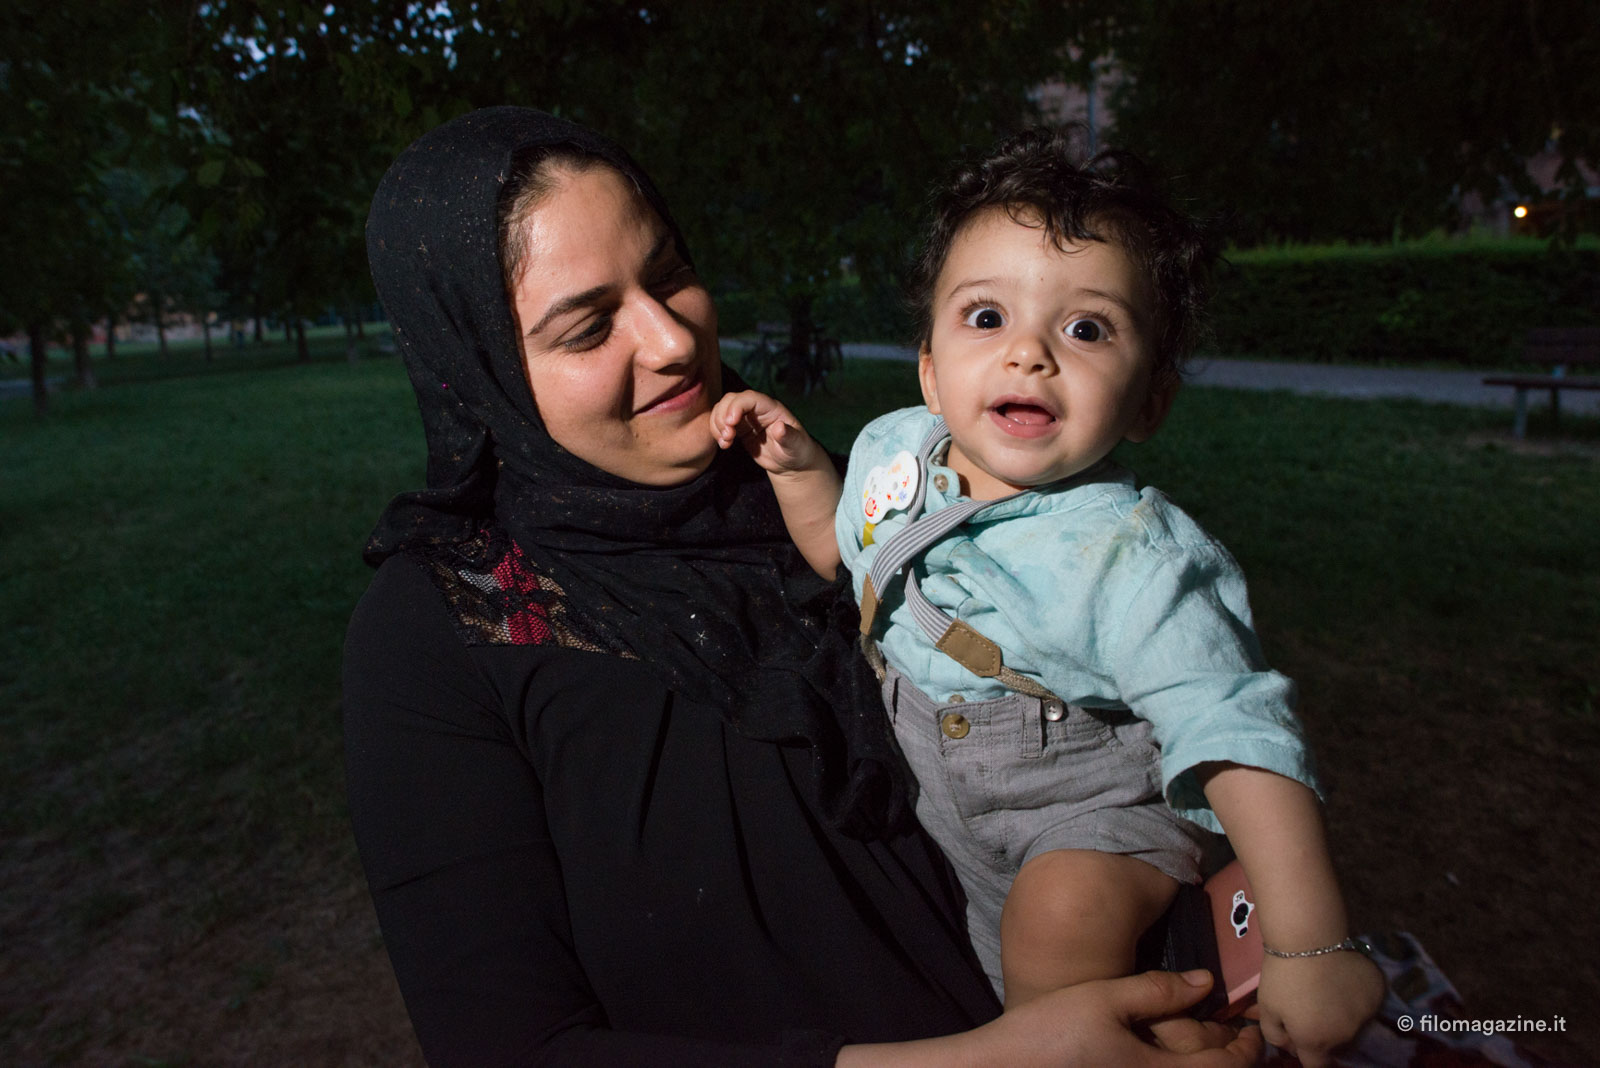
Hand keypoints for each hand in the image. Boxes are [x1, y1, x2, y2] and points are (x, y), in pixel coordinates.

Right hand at [709, 389, 820, 474]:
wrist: (790, 463)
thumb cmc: (797, 451)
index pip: (749, 398)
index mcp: (771, 408)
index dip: (736, 406)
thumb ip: (789, 437)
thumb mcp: (796, 446)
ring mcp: (746, 418)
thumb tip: (779, 428)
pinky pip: (721, 423)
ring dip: (717, 424)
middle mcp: (757, 410)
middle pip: (731, 400)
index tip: (731, 423)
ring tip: (726, 442)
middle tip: (728, 436)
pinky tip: (725, 445)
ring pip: (722, 409)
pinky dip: (717, 432)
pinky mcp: (739, 429)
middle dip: (723, 416)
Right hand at [839, 970, 1261, 1066]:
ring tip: (1217, 1047)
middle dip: (1235, 1058)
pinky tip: (1174, 1057)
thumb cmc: (1052, 1033)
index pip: (1225, 1065)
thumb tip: (1206, 981)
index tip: (1255, 1026)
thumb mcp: (1105, 999)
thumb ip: (1157, 990)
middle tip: (1246, 1035)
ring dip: (1208, 1065)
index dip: (1248, 1046)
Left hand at [1255, 950, 1384, 1066]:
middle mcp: (1344, 1036)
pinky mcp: (1377, 995)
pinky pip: (1366, 1003)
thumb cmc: (1282, 975)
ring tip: (1326, 989)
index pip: (1317, 1067)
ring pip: (1352, 1024)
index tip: (1305, 1043)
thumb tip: (1290, 1046)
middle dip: (1322, 1032)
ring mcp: (1365, 1016)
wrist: (1309, 939)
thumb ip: (1275, 1036)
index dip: (1310, 1058)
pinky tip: (1343, 978)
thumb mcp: (1266, 1007)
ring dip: (1340, 1015)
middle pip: (1334, 1044)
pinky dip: (1356, 996)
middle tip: (1310, 1005)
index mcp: (1315, 1042)